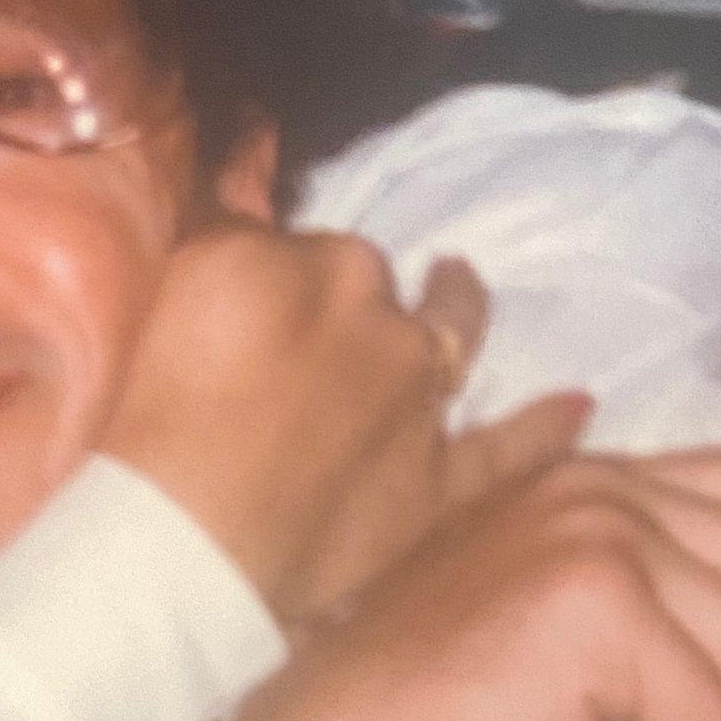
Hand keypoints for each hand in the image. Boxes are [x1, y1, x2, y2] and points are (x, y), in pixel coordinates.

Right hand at [98, 227, 588, 626]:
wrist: (183, 544)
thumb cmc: (143, 423)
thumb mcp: (168, 292)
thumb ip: (217, 234)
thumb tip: (247, 176)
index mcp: (294, 260)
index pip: (291, 243)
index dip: (270, 273)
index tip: (247, 302)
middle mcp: (368, 312)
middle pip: (368, 282)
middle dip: (346, 298)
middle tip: (306, 334)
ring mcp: (414, 399)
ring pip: (448, 334)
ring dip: (453, 306)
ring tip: (456, 284)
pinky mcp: (435, 485)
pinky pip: (506, 451)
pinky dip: (541, 427)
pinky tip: (577, 405)